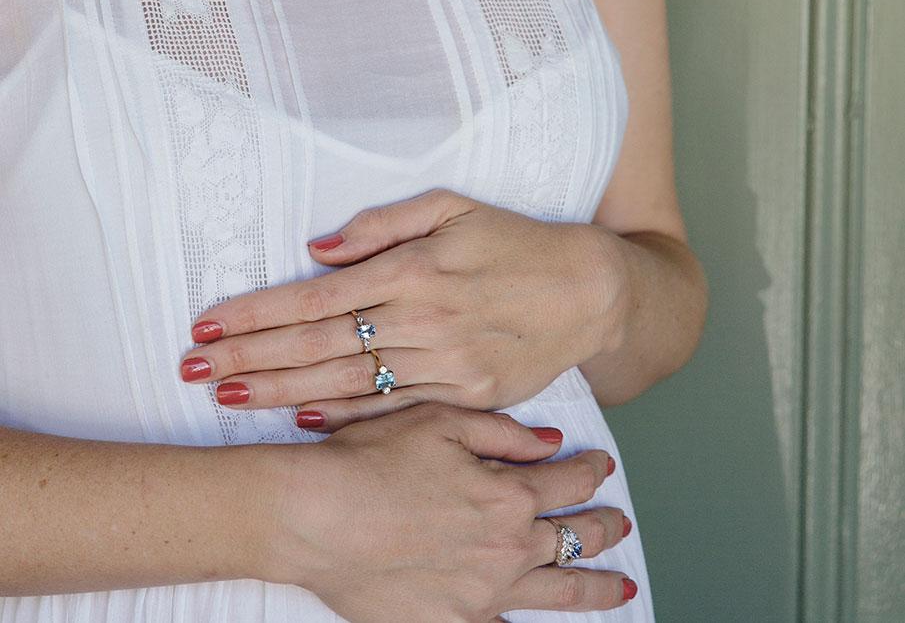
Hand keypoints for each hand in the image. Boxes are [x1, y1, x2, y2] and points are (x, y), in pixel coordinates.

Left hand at [180, 188, 626, 428]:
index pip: (317, 297)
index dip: (259, 312)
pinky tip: (299, 417)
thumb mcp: (456, 208)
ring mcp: (444, 363)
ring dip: (281, 390)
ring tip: (228, 395)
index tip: (210, 324)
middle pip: (319, 344)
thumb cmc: (518, 242)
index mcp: (415, 269)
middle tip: (195, 369)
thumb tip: (319, 248)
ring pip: (346, 382)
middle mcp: (422, 319)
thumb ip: (384, 225)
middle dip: (251, 356)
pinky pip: (391, 408)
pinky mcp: (465, 394)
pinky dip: (343, 415)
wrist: (588, 292)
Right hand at [259, 403, 635, 620]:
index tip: (601, 465)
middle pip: (574, 539)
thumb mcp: (440, 422)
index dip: (591, 470)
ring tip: (622, 587)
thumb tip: (551, 442)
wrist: (316, 517)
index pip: (567, 481)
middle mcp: (507, 549)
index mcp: (508, 494)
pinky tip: (544, 619)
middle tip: (619, 521)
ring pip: (559, 592)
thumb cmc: (371, 461)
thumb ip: (503, 434)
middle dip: (603, 526)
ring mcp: (483, 594)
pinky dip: (532, 621)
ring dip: (597, 588)